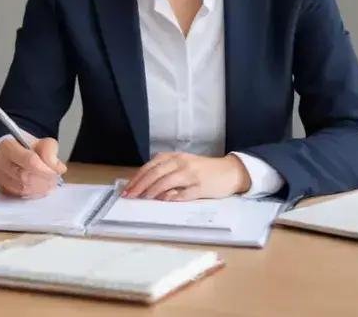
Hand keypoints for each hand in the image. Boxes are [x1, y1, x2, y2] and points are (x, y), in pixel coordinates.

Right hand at [0, 135, 66, 198]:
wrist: (8, 152)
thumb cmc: (23, 147)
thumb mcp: (39, 142)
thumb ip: (50, 151)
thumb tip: (58, 168)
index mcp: (8, 146)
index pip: (29, 160)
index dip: (45, 169)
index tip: (55, 171)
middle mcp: (0, 162)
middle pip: (24, 176)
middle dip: (43, 180)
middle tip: (54, 180)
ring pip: (21, 188)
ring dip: (40, 189)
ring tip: (49, 185)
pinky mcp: (1, 188)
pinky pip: (18, 196)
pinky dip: (32, 194)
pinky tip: (40, 190)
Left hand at [122, 153, 251, 200]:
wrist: (230, 171)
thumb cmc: (203, 170)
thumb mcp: (183, 165)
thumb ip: (166, 172)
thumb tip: (146, 186)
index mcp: (175, 157)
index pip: (151, 166)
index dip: (137, 178)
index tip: (127, 189)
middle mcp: (181, 163)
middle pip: (155, 173)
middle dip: (140, 186)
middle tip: (129, 196)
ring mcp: (191, 175)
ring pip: (166, 182)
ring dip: (152, 191)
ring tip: (142, 199)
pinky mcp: (201, 187)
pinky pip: (183, 193)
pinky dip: (172, 197)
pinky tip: (163, 201)